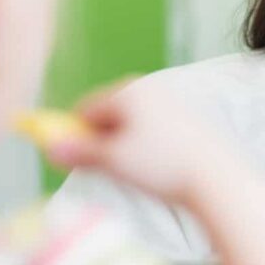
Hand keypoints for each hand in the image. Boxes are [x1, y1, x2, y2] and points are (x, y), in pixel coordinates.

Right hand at [47, 79, 239, 206]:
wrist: (216, 176)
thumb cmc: (162, 164)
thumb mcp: (112, 161)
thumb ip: (78, 152)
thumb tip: (49, 147)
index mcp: (128, 90)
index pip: (84, 109)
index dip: (74, 136)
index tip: (73, 162)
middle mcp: (150, 88)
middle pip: (108, 115)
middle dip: (101, 142)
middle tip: (110, 169)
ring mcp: (170, 102)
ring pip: (130, 126)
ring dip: (123, 148)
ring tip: (139, 170)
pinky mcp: (186, 119)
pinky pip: (151, 132)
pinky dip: (145, 148)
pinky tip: (158, 168)